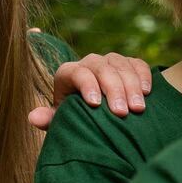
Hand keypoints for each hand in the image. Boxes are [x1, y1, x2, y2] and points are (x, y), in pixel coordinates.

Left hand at [29, 52, 153, 127]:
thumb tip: (33, 117)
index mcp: (68, 74)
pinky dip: (143, 75)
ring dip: (131, 85)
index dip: (86, 85)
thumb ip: (50, 119)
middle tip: (122, 112)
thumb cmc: (76, 119)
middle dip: (113, 89)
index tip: (95, 105)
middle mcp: (89, 63)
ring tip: (138, 108)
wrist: (96, 117)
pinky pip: (137, 64)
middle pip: (101, 67)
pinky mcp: (129, 65)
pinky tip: (147, 92)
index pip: (77, 72)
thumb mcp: (63, 121)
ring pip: (121, 64)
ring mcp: (110, 62)